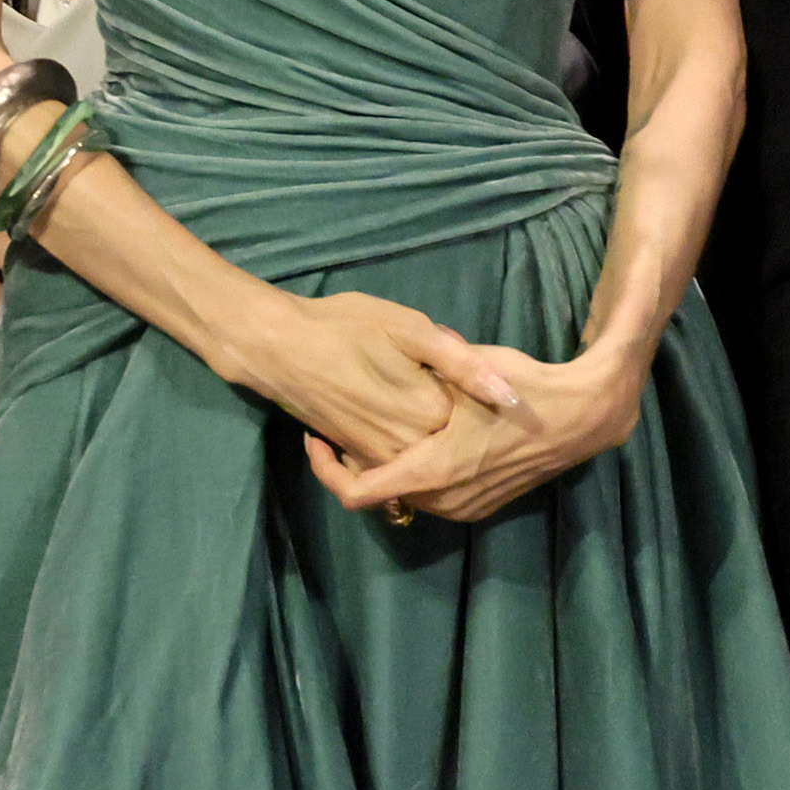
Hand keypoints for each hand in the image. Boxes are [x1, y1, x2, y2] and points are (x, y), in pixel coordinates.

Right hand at [213, 284, 525, 470]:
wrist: (277, 346)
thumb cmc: (343, 326)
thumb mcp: (408, 328)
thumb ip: (462, 364)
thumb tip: (513, 397)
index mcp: (433, 414)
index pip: (480, 416)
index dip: (473, 389)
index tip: (451, 364)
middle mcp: (412, 448)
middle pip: (454, 438)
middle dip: (455, 415)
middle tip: (419, 371)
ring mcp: (385, 458)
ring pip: (428, 456)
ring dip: (432, 434)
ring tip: (405, 386)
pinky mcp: (361, 458)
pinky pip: (397, 463)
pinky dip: (404, 443)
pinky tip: (387, 403)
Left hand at [305, 333, 647, 523]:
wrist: (583, 417)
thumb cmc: (522, 389)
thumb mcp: (468, 372)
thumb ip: (422, 374)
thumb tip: (373, 360)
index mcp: (433, 470)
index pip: (356, 492)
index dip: (325, 468)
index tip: (315, 438)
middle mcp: (444, 500)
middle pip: (376, 491)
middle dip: (355, 459)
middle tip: (343, 421)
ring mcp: (465, 508)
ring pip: (404, 494)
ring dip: (385, 466)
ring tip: (376, 424)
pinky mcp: (480, 507)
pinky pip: (431, 496)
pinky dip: (413, 473)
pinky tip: (416, 437)